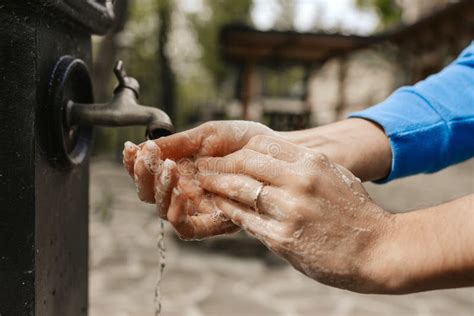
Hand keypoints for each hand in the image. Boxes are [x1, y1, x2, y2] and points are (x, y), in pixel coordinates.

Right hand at [122, 121, 276, 239]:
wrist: (274, 151)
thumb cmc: (243, 141)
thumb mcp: (207, 135)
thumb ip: (176, 143)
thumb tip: (144, 145)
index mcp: (179, 171)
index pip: (147, 173)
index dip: (134, 164)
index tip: (130, 148)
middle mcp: (183, 192)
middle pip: (148, 194)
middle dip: (143, 175)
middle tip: (149, 156)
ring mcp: (196, 209)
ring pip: (161, 210)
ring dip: (159, 189)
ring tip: (169, 166)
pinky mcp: (211, 224)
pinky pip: (185, 228)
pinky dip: (177, 212)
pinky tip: (182, 193)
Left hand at [196, 135, 393, 291]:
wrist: (378, 249)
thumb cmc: (356, 212)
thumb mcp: (334, 176)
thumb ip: (303, 166)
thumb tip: (270, 160)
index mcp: (312, 162)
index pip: (262, 145)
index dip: (238, 150)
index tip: (226, 155)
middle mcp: (299, 182)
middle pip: (245, 164)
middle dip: (220, 164)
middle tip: (204, 166)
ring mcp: (289, 210)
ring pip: (239, 190)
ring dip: (217, 185)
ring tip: (204, 183)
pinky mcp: (282, 238)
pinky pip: (245, 219)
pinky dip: (229, 210)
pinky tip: (220, 206)